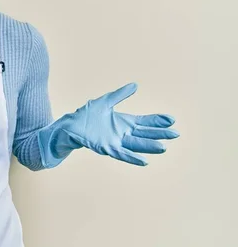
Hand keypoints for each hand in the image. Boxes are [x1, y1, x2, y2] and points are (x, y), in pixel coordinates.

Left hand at [38, 83, 179, 167]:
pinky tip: (145, 161)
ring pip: (136, 145)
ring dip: (149, 147)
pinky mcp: (106, 148)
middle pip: (145, 134)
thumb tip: (135, 85)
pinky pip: (122, 154)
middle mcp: (123, 133)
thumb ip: (120, 95)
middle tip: (176, 134)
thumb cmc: (87, 115)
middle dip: (160, 134)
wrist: (70, 125)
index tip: (172, 120)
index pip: (145, 122)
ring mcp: (116, 142)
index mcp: (124, 122)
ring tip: (164, 147)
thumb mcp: (105, 101)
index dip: (157, 121)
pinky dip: (133, 158)